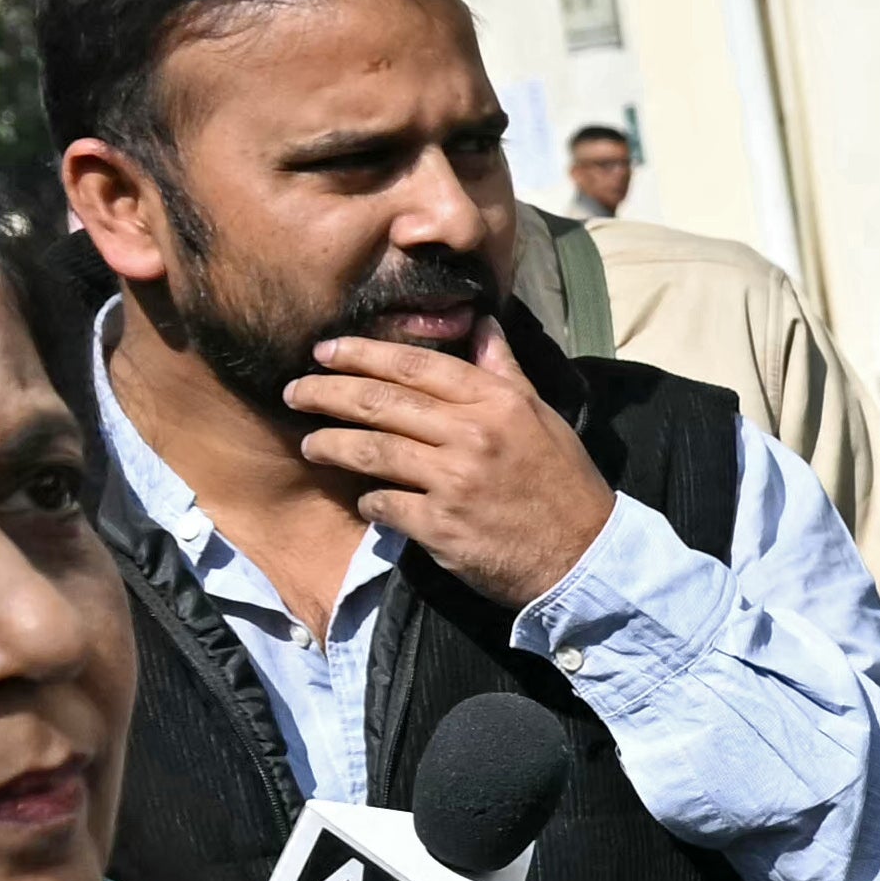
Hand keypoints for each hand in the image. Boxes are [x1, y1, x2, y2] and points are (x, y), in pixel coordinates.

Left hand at [287, 319, 624, 603]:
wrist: (584, 557)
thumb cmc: (562, 484)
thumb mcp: (542, 417)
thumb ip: (503, 371)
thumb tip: (481, 324)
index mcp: (497, 402)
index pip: (414, 366)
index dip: (361, 354)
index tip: (325, 351)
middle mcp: (473, 435)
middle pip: (381, 403)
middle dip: (327, 393)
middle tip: (294, 392)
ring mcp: (455, 481)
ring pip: (372, 451)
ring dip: (331, 445)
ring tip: (309, 444)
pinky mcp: (442, 527)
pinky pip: (384, 505)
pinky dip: (367, 501)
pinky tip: (362, 499)